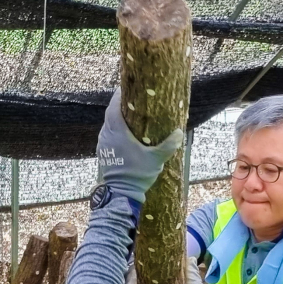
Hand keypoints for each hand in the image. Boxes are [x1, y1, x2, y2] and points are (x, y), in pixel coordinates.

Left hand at [97, 88, 183, 204]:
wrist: (119, 195)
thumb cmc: (136, 175)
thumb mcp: (156, 159)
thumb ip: (168, 145)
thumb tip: (179, 132)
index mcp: (116, 131)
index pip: (114, 106)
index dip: (119, 95)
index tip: (127, 87)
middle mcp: (106, 135)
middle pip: (110, 114)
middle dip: (120, 105)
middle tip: (134, 100)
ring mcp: (103, 145)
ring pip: (109, 125)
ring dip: (118, 119)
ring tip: (132, 116)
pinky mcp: (103, 153)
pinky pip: (108, 136)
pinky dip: (116, 131)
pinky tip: (126, 134)